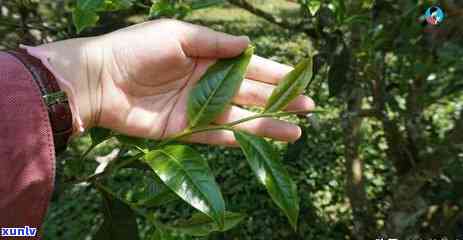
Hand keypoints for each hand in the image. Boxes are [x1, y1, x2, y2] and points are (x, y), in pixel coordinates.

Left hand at [33, 19, 314, 144]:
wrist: (99, 79)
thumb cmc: (136, 49)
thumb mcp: (177, 35)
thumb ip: (214, 43)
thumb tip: (248, 45)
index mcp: (208, 58)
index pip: (249, 67)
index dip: (275, 73)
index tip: (299, 79)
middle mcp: (207, 84)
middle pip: (251, 94)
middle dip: (280, 101)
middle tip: (308, 108)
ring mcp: (198, 108)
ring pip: (240, 118)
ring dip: (267, 125)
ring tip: (295, 133)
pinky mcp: (184, 129)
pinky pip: (215, 136)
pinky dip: (236, 139)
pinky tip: (258, 141)